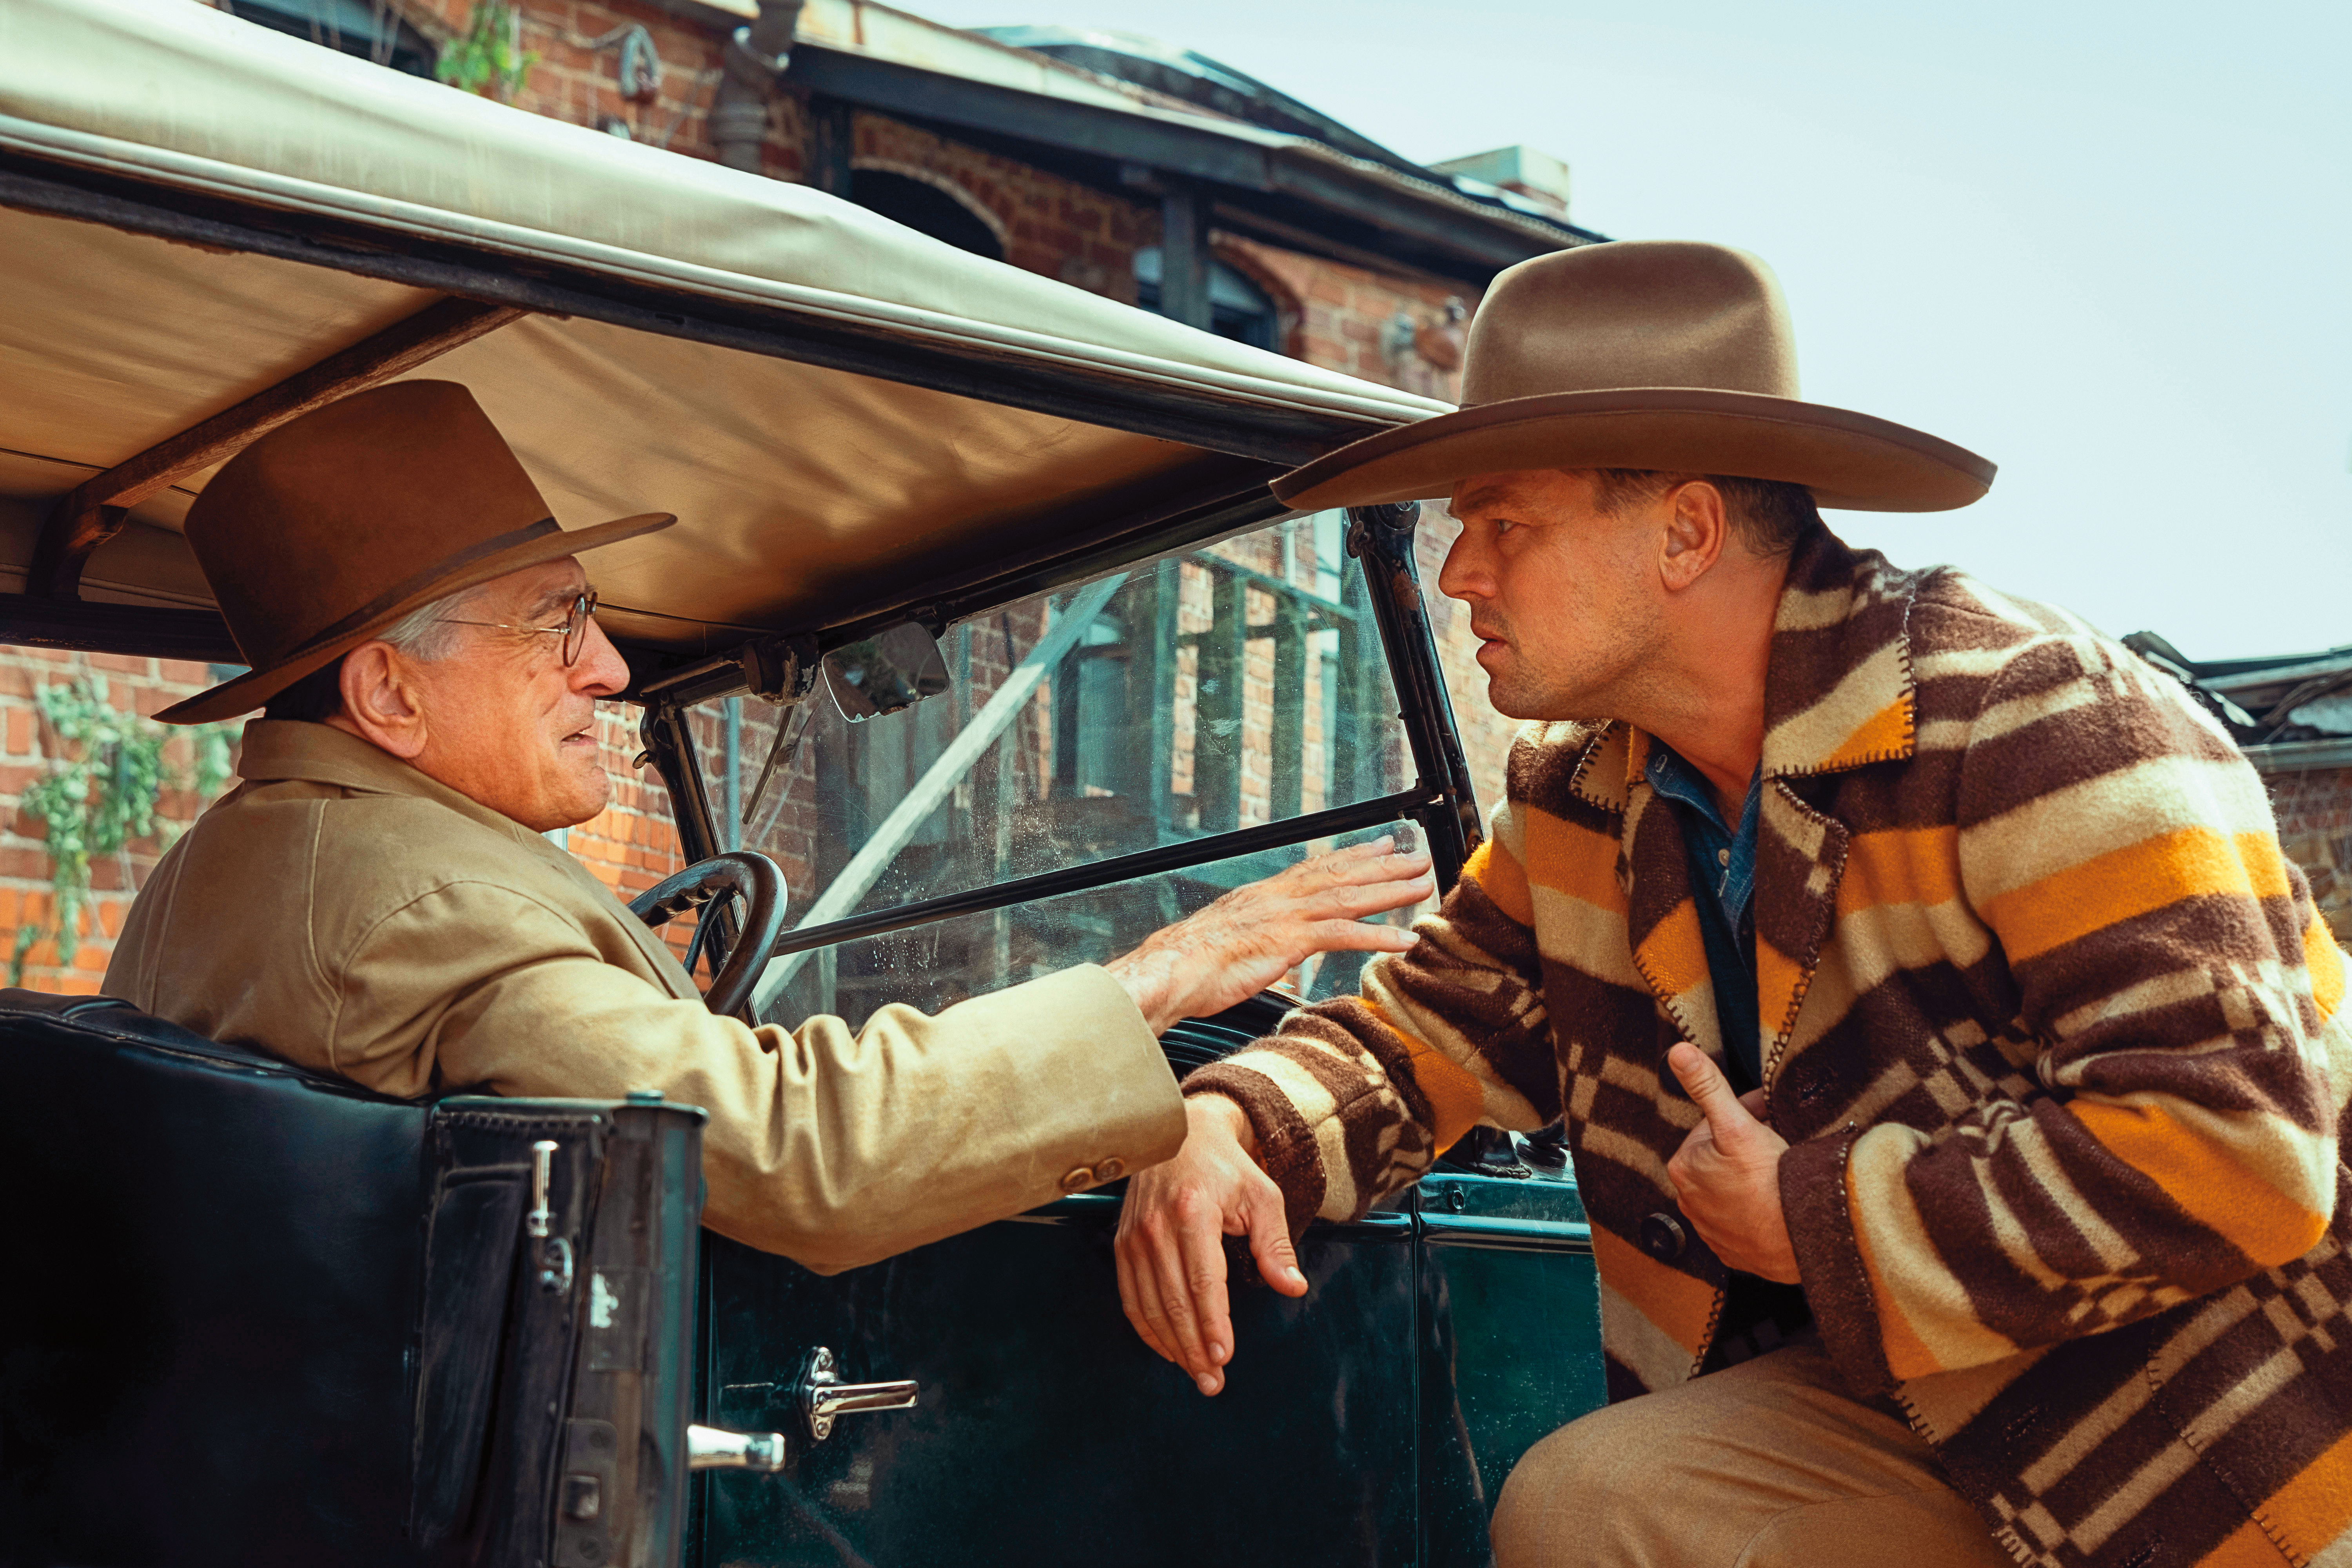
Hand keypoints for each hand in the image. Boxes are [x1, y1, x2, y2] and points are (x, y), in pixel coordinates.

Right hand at [1104, 837, 1431, 1033]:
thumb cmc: (1189, 965)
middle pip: (1340, 875)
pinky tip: (1405, 939)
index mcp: (1263, 896)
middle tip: (1419, 855)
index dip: (1352, 855)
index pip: (1316, 868)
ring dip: (1391, 891)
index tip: (1382, 845)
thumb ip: (1255, 939)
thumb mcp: (1228, 942)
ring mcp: (1283, 917)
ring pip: (1348, 897)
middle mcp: (1277, 898)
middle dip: (1384, 865)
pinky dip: (1377, 936)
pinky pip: (1342, 935)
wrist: (1167, 972)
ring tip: (1424, 884)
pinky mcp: (1287, 942)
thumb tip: (1268, 948)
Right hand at [1115, 1094, 1306, 1394]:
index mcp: (1193, 1212)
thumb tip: (1293, 1287)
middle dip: (1194, 1348)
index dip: (1212, 1324)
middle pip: (1174, 1302)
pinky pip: (1131, 1297)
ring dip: (1172, 1346)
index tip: (1224, 1356)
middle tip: (1212, 1381)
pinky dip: (1148, 1328)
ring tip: (1195, 1373)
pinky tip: (1167, 1348)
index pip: (1202, 1282)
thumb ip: (1276, 1245)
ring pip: (1150, 1306)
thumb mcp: (1262, 1196)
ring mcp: (1134, 1236)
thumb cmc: (1226, 1167)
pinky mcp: (1122, 1243)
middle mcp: (1156, 1226)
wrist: (1182, 1135)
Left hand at [1664, 1043, 1799, 1283]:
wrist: (1803, 1237)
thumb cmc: (1770, 1182)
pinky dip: (1756, 1209)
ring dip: (1750, 1178)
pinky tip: (1775, 1203)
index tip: (1764, 1114)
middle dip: (1744, 1146)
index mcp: (1684, 1167)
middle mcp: (1689, 1201)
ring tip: (1778, 1174)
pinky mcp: (1734, 1250)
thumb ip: (1707, 1086)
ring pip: (1731, 1189)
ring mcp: (1711, 1229)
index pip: (1711, 1128)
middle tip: (1775, 1142)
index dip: (1740, 1116)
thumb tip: (1679, 1053)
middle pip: (1720, 1159)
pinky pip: (1743, 1221)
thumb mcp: (1736, 1124)